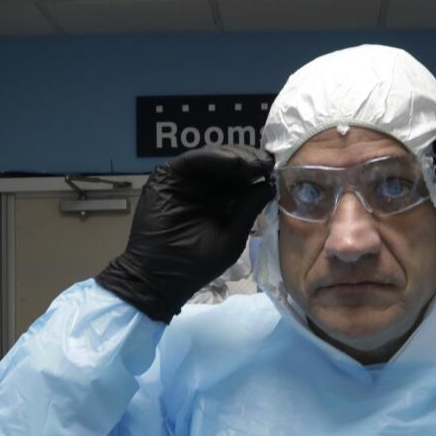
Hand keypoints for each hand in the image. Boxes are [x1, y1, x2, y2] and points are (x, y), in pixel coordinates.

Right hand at [95, 144, 274, 321]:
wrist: (159, 278)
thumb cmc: (195, 265)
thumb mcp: (231, 237)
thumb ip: (248, 211)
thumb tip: (269, 186)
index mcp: (220, 200)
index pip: (242, 178)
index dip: (259, 171)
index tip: (276, 170)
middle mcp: (203, 186)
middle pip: (230, 163)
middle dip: (251, 160)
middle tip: (268, 163)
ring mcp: (185, 180)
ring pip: (214, 157)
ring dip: (236, 157)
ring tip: (255, 163)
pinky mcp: (167, 177)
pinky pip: (192, 160)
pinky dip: (214, 158)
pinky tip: (234, 164)